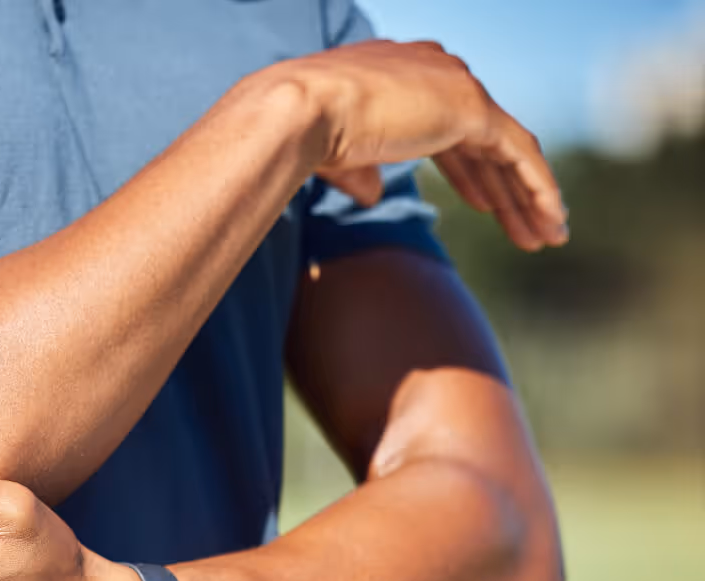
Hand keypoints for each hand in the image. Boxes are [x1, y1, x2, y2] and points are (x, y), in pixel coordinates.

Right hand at [267, 38, 567, 250]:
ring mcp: (456, 85)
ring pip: (507, 149)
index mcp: (404, 75)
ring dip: (528, 197)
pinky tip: (551, 220)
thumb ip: (361, 170)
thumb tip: (372, 195)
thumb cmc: (305, 132)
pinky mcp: (471, 107)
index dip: (469, 171)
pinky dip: (538, 187)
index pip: (451, 127)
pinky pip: (519, 152)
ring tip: (546, 236)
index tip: (485, 205)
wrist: (303, 112)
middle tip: (526, 228)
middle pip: (484, 141)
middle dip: (505, 189)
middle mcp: (436, 71)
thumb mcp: (338, 155)